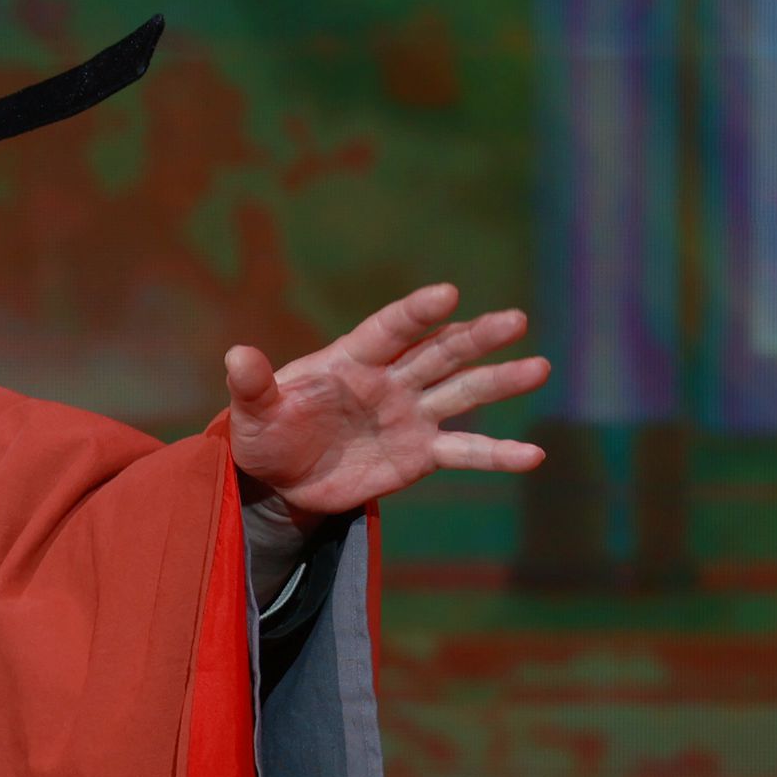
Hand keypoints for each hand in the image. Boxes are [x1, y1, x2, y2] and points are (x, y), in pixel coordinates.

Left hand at [224, 285, 549, 524]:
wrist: (284, 481)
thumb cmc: (267, 436)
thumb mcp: (253, 414)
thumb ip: (254, 385)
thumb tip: (235, 355)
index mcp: (351, 360)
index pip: (389, 330)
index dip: (416, 313)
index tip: (447, 294)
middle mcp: (390, 380)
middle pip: (439, 352)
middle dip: (476, 337)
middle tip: (516, 320)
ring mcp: (410, 415)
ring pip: (462, 393)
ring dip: (501, 381)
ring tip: (540, 367)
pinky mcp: (420, 454)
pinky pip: (464, 451)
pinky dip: (498, 454)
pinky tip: (534, 455)